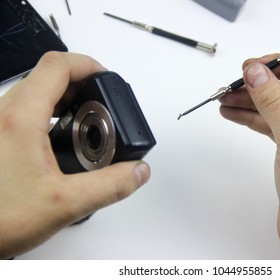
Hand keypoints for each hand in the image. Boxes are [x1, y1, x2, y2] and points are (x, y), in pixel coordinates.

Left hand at [0, 52, 149, 258]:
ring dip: (65, 100)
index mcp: (20, 118)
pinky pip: (25, 111)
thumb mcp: (64, 204)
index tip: (107, 78)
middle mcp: (3, 113)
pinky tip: (59, 141)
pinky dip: (49, 115)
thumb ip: (110, 187)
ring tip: (85, 123)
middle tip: (102, 105)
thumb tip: (137, 172)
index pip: (58, 66)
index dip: (88, 64)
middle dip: (81, 85)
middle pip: (47, 76)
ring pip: (35, 93)